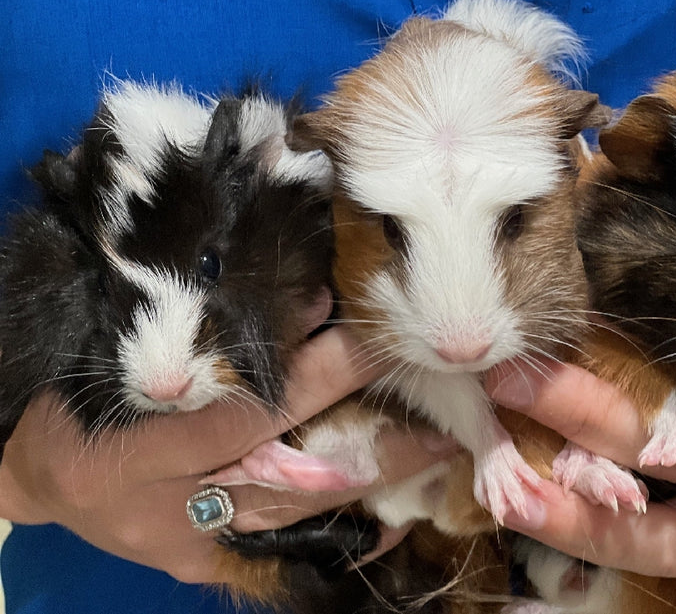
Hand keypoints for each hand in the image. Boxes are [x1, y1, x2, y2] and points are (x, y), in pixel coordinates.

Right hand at [0, 327, 454, 582]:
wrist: (33, 482)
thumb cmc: (67, 410)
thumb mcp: (113, 365)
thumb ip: (202, 344)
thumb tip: (307, 304)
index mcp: (150, 451)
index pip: (254, 412)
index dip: (321, 379)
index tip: (379, 344)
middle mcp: (178, 507)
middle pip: (294, 475)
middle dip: (372, 444)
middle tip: (444, 417)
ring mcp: (194, 541)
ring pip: (300, 515)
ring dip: (369, 485)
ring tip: (435, 455)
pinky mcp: (203, 563)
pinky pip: (283, 555)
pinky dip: (337, 537)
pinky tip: (390, 525)